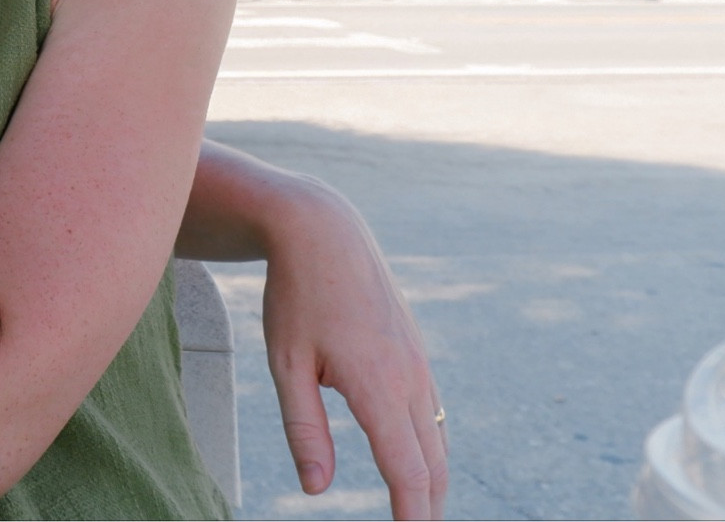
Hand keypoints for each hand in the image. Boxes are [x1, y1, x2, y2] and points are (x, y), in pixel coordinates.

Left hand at [261, 178, 446, 519]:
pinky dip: (431, 448)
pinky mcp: (415, 352)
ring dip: (433, 481)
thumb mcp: (286, 363)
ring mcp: (418, 363)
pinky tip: (418, 464)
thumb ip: (303, 429)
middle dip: (429, 507)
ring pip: (438, 439)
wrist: (324, 232)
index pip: (406, 468)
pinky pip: (433, 412)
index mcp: (376, 383)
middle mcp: (409, 376)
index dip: (413, 515)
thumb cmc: (296, 296)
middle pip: (432, 463)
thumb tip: (317, 489)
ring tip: (420, 513)